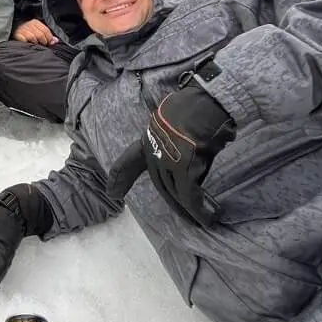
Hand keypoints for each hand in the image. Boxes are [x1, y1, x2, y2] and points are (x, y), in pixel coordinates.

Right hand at [13, 19, 55, 45]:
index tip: (49, 43)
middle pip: (40, 35)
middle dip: (43, 42)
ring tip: (35, 45)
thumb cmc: (27, 32)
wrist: (13, 30)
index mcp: (35, 22)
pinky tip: (28, 44)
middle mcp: (29, 24)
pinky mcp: (17, 35)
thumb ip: (47, 36)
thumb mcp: (38, 31)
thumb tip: (56, 41)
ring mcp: (22, 30)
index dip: (49, 38)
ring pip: (33, 38)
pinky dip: (27, 43)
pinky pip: (24, 40)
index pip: (46, 30)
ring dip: (35, 43)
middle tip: (43, 45)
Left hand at [107, 81, 234, 225]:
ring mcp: (168, 160)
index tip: (112, 192)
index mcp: (149, 138)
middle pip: (160, 184)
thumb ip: (172, 137)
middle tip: (185, 218)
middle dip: (173, 203)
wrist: (209, 99)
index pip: (129, 162)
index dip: (120, 178)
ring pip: (175, 193)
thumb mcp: (174, 119)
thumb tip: (186, 150)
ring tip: (200, 222)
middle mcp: (154, 151)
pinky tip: (208, 218)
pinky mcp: (185, 167)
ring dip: (188, 210)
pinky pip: (190, 195)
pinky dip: (200, 210)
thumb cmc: (200, 105)